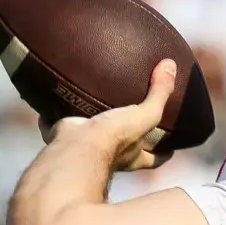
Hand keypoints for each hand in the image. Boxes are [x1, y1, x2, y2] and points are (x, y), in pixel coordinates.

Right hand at [39, 59, 176, 171]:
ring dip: (91, 124)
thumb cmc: (114, 138)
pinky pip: (57, 124)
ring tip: (92, 101)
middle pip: (123, 149)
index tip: (171, 147)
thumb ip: (159, 94)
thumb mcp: (144, 115)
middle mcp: (110, 155)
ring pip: (90, 137)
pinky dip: (54, 115)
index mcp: (133, 155)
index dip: (164, 152)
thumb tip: (170, 65)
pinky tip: (54, 97)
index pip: (155, 158)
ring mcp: (85, 148)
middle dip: (127, 137)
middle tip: (131, 119)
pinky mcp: (63, 137)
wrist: (74, 147)